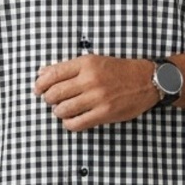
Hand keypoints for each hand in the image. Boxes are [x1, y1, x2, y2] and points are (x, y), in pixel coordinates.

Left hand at [34, 54, 158, 130]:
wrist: (147, 81)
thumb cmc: (118, 70)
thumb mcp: (94, 61)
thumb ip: (68, 67)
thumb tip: (42, 73)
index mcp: (86, 63)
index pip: (52, 74)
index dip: (40, 84)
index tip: (37, 89)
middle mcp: (90, 79)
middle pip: (54, 93)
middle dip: (48, 99)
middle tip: (51, 101)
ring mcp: (97, 97)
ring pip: (63, 109)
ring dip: (58, 112)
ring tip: (62, 110)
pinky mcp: (104, 113)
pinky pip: (76, 123)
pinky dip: (69, 123)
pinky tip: (71, 120)